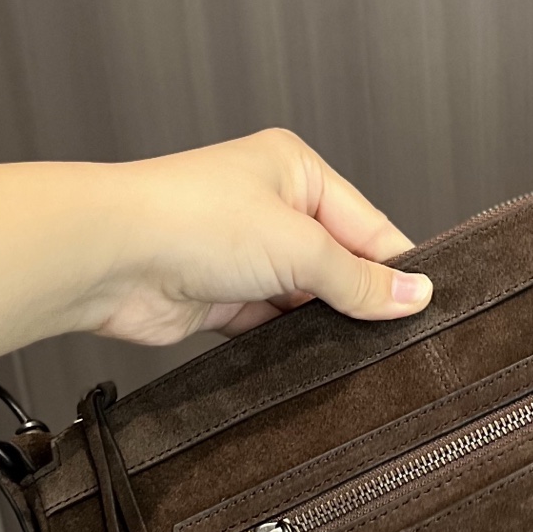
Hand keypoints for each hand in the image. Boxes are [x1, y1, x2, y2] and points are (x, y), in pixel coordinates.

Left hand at [95, 129, 432, 344]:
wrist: (107, 258)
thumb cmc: (189, 220)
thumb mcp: (299, 246)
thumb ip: (359, 278)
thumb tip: (414, 294)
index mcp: (296, 170)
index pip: (369, 224)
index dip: (396, 268)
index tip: (424, 308)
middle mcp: (271, 207)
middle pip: (339, 263)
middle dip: (359, 298)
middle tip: (393, 337)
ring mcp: (244, 254)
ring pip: (305, 298)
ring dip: (323, 324)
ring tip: (353, 352)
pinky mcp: (220, 298)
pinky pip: (272, 326)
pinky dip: (289, 343)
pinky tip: (311, 360)